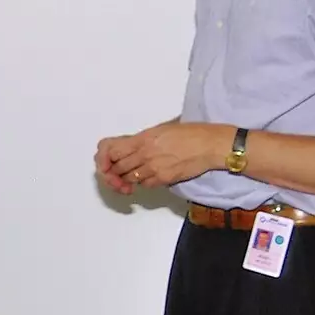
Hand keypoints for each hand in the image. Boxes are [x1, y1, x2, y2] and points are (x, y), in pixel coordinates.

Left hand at [96, 121, 232, 193]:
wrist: (210, 144)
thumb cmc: (190, 133)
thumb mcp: (161, 130)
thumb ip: (142, 140)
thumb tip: (127, 148)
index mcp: (142, 138)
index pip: (110, 151)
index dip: (104, 160)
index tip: (106, 163)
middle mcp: (145, 152)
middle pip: (117, 168)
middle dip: (114, 173)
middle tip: (117, 175)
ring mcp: (154, 167)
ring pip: (129, 178)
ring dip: (128, 180)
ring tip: (132, 177)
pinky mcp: (164, 178)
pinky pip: (146, 185)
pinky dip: (144, 183)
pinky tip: (150, 177)